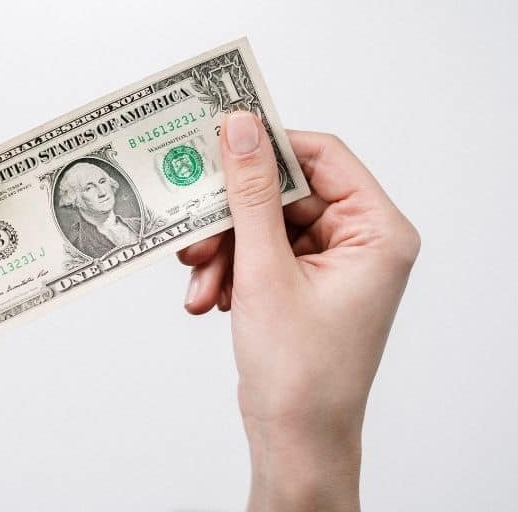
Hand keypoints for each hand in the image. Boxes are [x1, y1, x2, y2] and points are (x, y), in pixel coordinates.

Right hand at [177, 113, 419, 510]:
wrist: (295, 441)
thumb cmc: (300, 371)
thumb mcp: (265, 271)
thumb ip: (250, 194)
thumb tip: (240, 128)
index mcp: (376, 231)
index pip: (322, 156)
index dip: (268, 146)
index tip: (218, 141)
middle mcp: (359, 241)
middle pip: (284, 193)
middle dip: (232, 219)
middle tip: (194, 235)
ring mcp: (330, 263)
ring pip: (264, 225)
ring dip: (224, 251)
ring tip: (199, 282)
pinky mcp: (303, 282)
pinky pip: (260, 253)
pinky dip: (230, 270)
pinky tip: (209, 299)